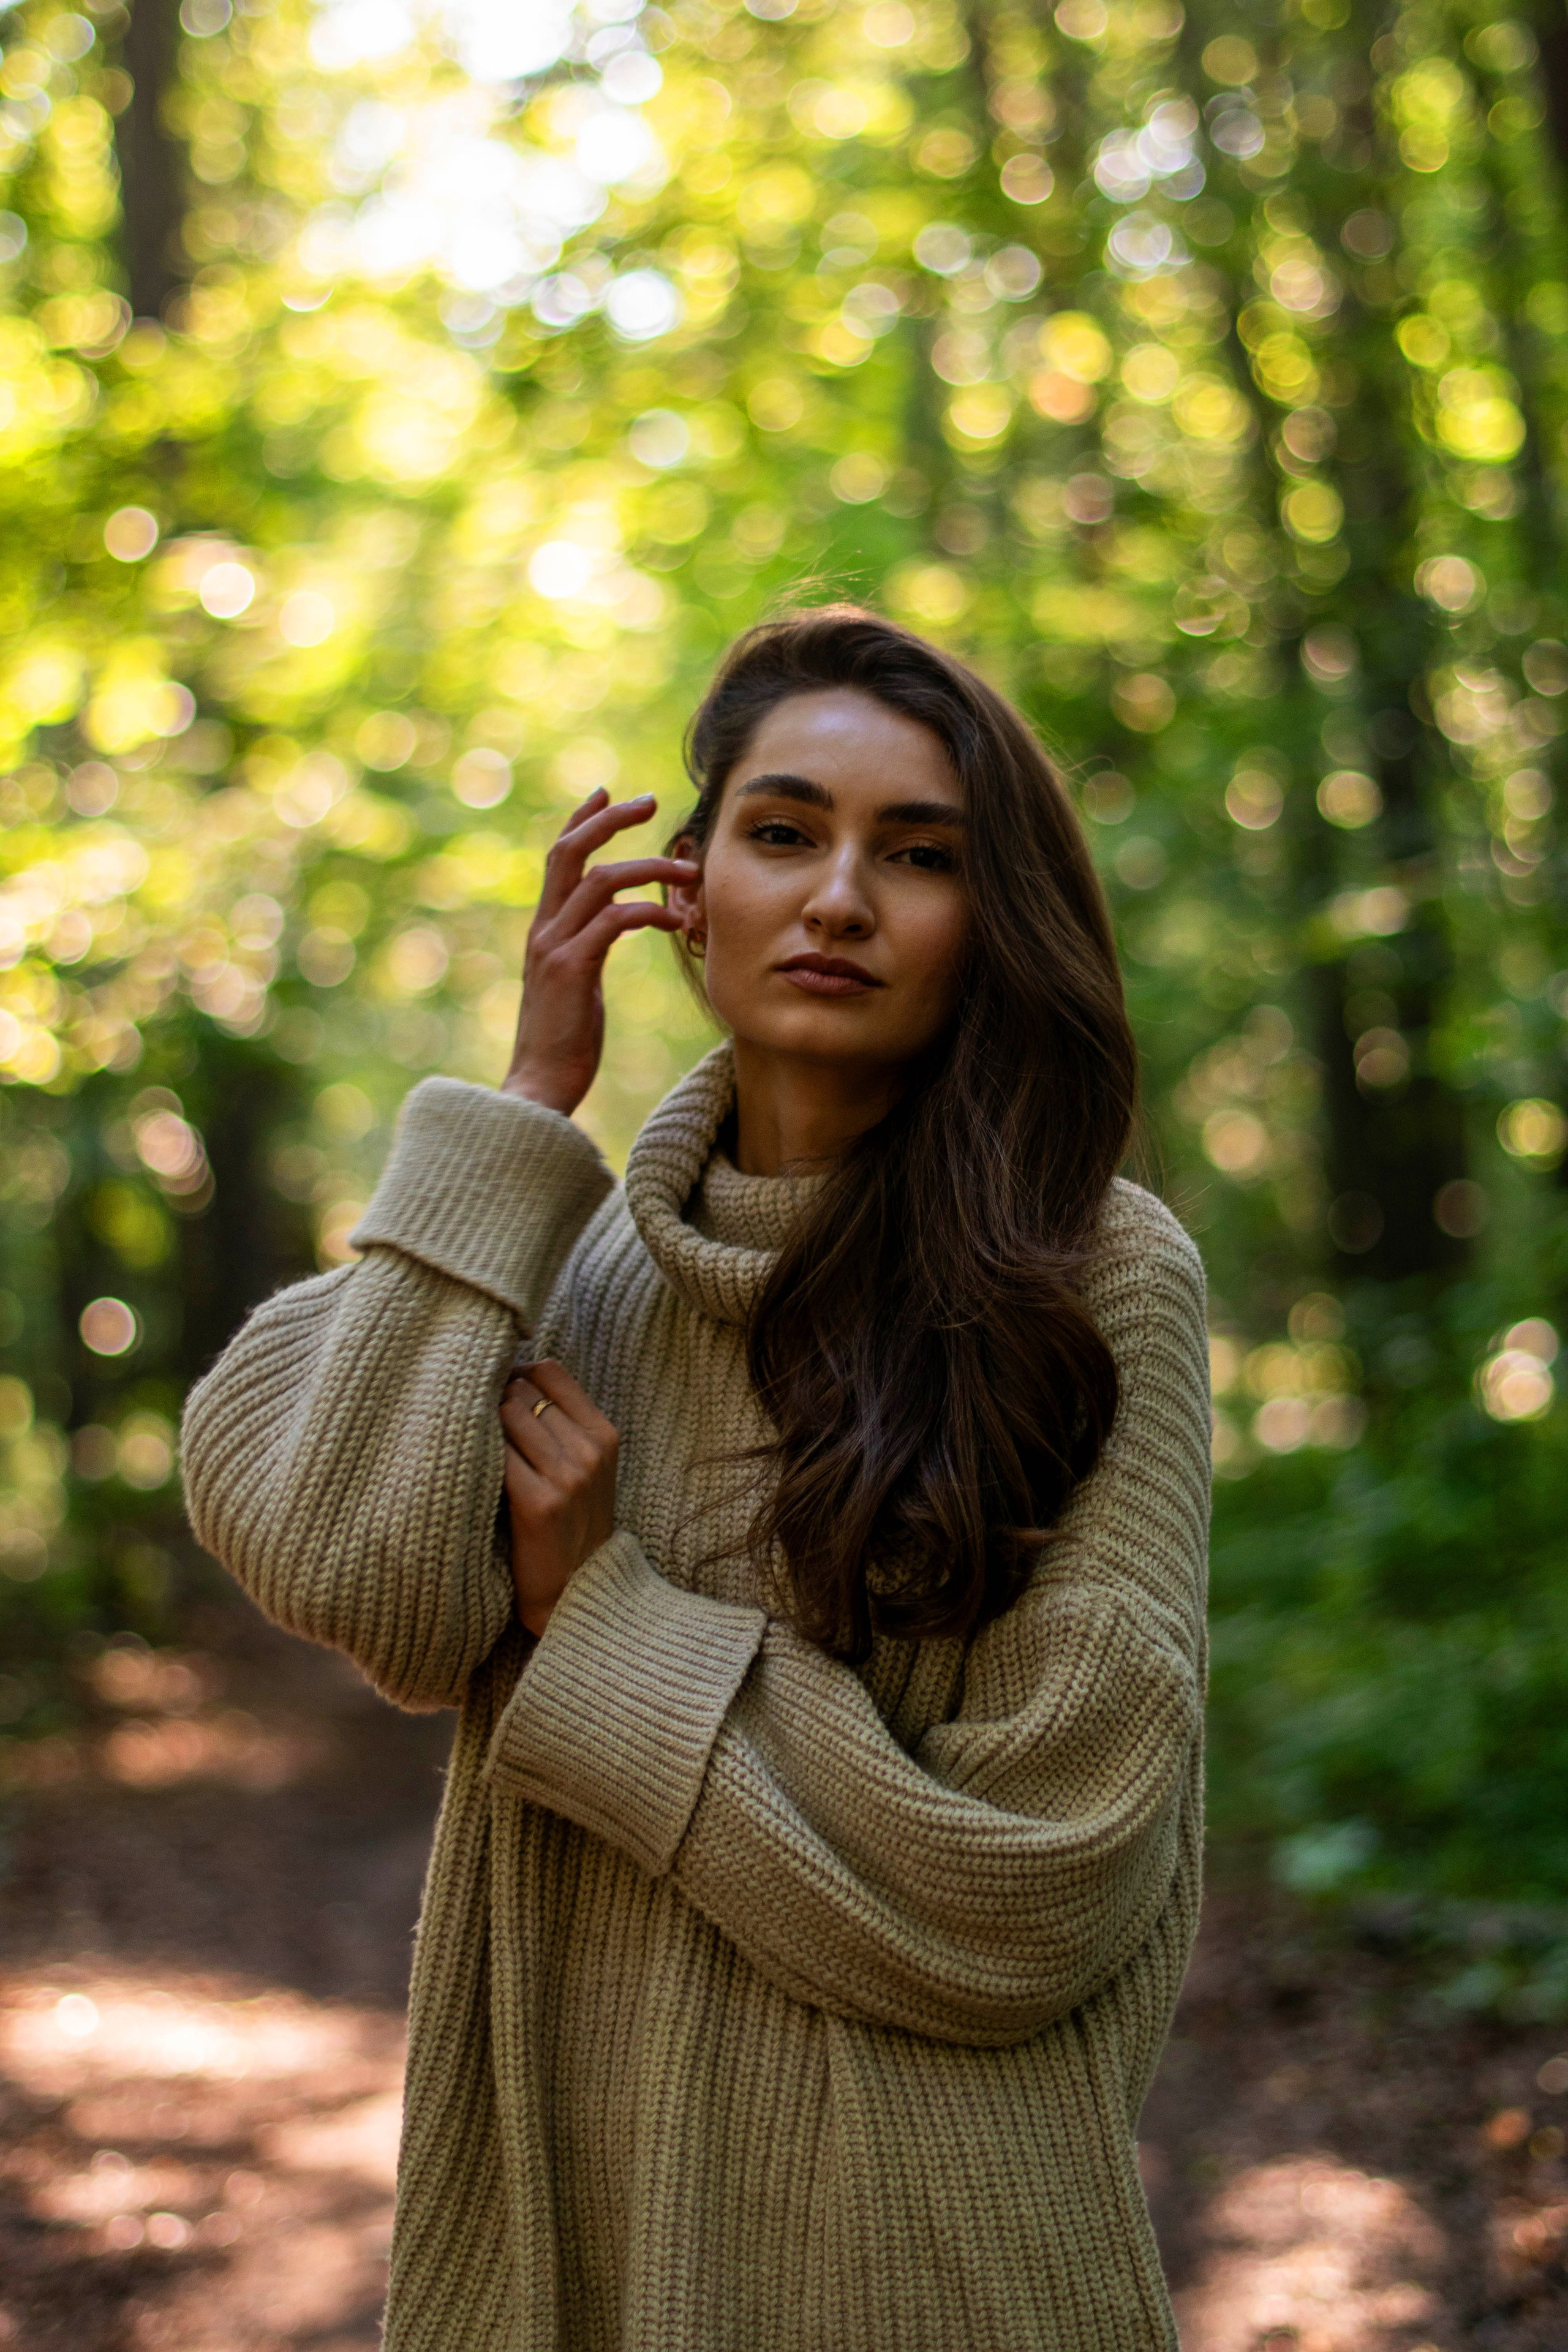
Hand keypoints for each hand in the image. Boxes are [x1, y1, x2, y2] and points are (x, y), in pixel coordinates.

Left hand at [499, 1358, 619, 1638]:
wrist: (578, 1592)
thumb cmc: (570, 1525)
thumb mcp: (584, 1468)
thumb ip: (559, 1424)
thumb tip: (509, 1377)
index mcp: (604, 1435)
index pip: (552, 1371)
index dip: (518, 1373)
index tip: (497, 1390)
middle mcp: (590, 1451)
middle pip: (524, 1390)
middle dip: (496, 1398)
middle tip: (476, 1422)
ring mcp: (568, 1477)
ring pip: (508, 1414)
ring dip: (484, 1425)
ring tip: (473, 1446)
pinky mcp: (539, 1503)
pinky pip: (496, 1454)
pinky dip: (478, 1454)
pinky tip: (470, 1468)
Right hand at [500, 789, 698, 1115]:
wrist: (539, 1089)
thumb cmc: (564, 1044)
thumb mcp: (575, 984)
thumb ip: (586, 948)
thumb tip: (612, 928)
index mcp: (544, 930)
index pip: (558, 859)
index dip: (581, 821)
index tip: (608, 792)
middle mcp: (543, 930)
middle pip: (570, 852)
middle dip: (608, 819)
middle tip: (649, 800)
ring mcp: (553, 947)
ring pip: (599, 880)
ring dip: (649, 868)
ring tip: (689, 871)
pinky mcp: (571, 969)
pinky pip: (614, 921)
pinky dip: (650, 913)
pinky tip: (678, 924)